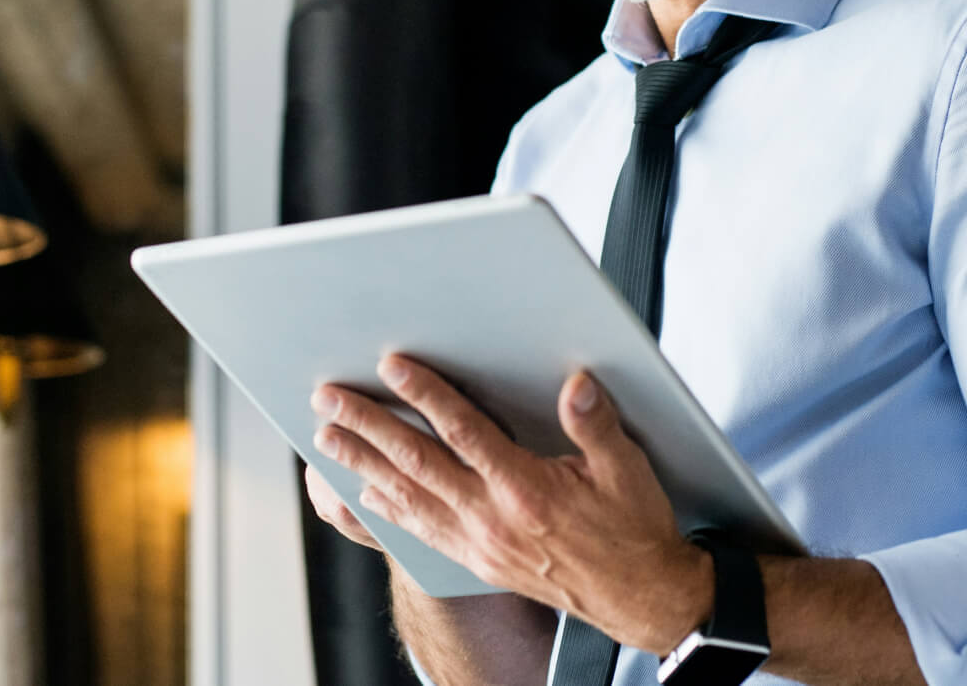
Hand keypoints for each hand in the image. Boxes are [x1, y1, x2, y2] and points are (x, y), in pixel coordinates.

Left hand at [309, 356, 712, 654]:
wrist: (637, 598)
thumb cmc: (631, 530)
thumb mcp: (627, 470)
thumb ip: (596, 424)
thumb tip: (576, 384)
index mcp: (526, 491)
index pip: (463, 433)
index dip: (426, 395)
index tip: (393, 367)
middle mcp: (492, 519)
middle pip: (417, 464)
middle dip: (369, 427)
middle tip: (330, 399)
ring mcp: (478, 544)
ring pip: (407, 498)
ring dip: (363, 465)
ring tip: (328, 438)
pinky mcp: (476, 560)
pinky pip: (418, 532)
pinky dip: (385, 511)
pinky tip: (363, 493)